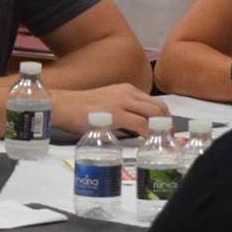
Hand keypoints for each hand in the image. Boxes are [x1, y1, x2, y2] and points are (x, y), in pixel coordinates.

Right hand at [53, 83, 167, 135]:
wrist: (63, 105)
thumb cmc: (80, 108)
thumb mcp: (106, 103)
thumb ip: (121, 110)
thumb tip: (133, 127)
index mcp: (127, 89)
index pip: (154, 102)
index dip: (164, 117)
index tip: (165, 130)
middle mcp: (128, 93)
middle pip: (159, 107)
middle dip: (168, 123)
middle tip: (168, 138)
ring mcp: (122, 102)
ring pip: (154, 114)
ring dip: (161, 129)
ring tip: (161, 142)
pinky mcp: (116, 114)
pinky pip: (141, 124)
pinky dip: (149, 134)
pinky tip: (149, 142)